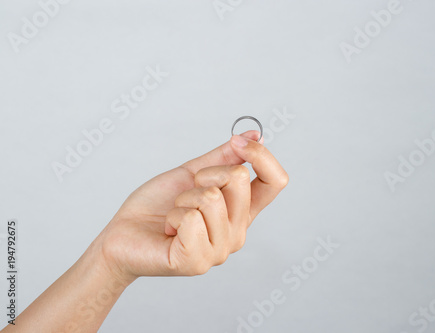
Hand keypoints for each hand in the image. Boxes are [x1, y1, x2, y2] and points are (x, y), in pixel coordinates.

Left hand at [96, 130, 287, 282]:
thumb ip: (224, 157)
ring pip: (211, 198)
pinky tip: (169, 231)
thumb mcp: (192, 174)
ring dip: (183, 199)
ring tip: (175, 215)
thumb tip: (254, 134)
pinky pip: (191, 219)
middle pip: (238, 179)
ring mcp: (220, 250)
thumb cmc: (157, 207)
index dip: (261, 156)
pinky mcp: (197, 261)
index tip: (237, 142)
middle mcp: (237, 233)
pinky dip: (173, 217)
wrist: (123, 235)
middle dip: (204, 175)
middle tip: (186, 194)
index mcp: (240, 212)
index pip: (275, 181)